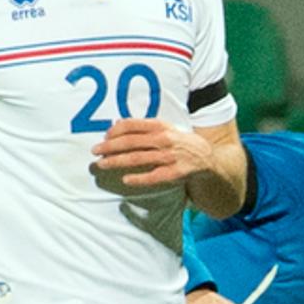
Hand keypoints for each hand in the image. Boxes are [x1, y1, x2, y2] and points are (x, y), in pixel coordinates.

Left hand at [90, 118, 225, 196]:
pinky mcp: (174, 173)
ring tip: (102, 164)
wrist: (208, 159)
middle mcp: (164, 140)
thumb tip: (117, 124)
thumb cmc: (181, 143)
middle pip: (130, 142)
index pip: (131, 125)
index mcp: (161, 126)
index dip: (114, 131)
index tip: (104, 137)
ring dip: (117, 161)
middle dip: (110, 146)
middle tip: (95, 151)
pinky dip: (138, 179)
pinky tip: (126, 180)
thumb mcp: (167, 128)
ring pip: (137, 158)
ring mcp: (169, 157)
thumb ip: (144, 127)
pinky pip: (153, 177)